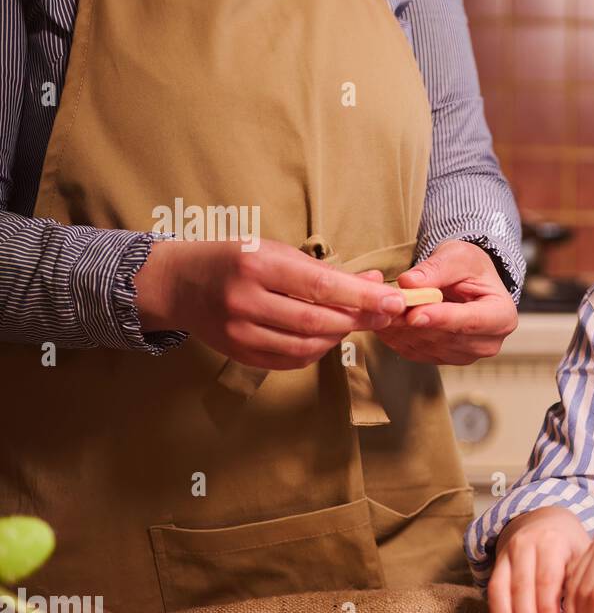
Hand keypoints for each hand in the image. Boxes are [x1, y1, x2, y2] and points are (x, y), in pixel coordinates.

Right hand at [135, 238, 404, 368]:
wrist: (179, 283)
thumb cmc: (236, 259)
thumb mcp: (277, 251)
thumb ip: (326, 271)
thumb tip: (377, 283)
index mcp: (258, 264)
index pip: (322, 286)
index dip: (363, 298)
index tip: (394, 301)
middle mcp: (245, 299)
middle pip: (318, 321)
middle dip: (358, 320)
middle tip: (384, 316)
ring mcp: (239, 331)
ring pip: (307, 345)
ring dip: (339, 336)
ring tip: (352, 322)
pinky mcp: (239, 353)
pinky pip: (292, 360)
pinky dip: (317, 350)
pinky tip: (325, 336)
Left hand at [370, 239, 516, 364]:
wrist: (468, 282)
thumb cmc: (471, 268)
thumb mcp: (458, 256)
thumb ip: (436, 268)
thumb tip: (409, 282)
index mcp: (502, 316)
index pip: (471, 321)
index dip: (442, 319)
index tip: (415, 314)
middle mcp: (488, 343)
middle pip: (447, 338)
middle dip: (414, 323)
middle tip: (386, 306)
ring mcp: (466, 355)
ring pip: (428, 346)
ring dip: (402, 330)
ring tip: (381, 308)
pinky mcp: (444, 359)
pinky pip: (416, 352)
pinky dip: (397, 337)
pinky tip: (384, 320)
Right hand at [487, 506, 591, 612]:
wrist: (546, 522)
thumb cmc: (570, 548)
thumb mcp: (583, 560)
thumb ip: (582, 592)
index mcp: (552, 541)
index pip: (547, 580)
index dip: (548, 611)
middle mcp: (525, 544)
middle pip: (522, 588)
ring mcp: (507, 553)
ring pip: (501, 592)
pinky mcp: (496, 564)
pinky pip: (493, 594)